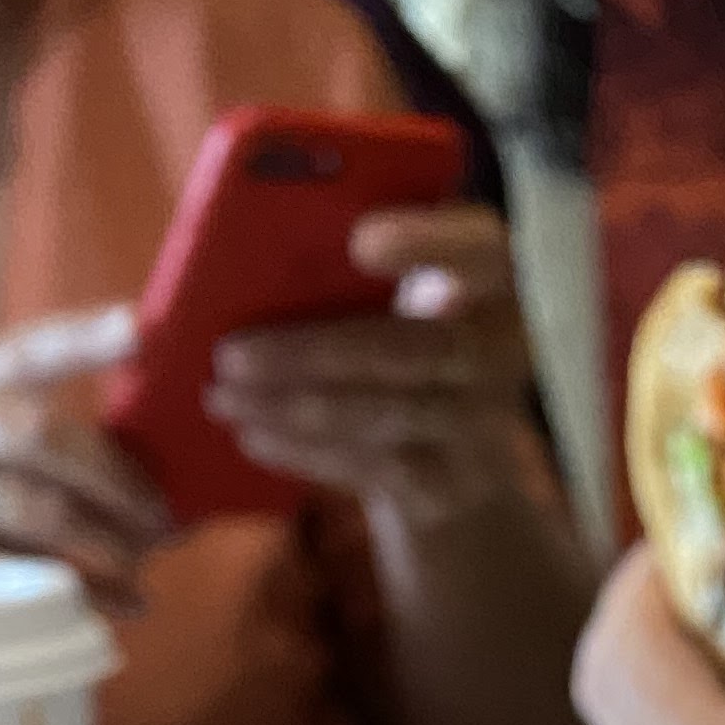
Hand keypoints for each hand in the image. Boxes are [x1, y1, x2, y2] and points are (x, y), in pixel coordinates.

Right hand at [0, 304, 168, 614]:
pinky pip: (33, 577)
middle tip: (162, 513)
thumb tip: (150, 458)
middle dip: (116, 474)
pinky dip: (91, 594)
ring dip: (112, 542)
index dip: (81, 339)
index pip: (23, 350)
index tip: (139, 328)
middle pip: (41, 433)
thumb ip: (30, 429)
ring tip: (145, 563)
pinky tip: (124, 603)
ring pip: (43, 513)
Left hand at [213, 206, 549, 528]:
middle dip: (312, 353)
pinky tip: (251, 433)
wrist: (455, 447)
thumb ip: (348, 255)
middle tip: (229, 351)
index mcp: (494, 273)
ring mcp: (482, 425)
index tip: (362, 239)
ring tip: (220, 394)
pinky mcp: (452, 485)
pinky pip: (371, 467)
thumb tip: (248, 250)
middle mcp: (504, 348)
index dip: (428, 243)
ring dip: (290, 406)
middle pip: (410, 350)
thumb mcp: (389, 283)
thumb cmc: (401, 330)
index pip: (481, 248)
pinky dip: (304, 450)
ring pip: (380, 414)